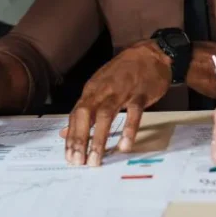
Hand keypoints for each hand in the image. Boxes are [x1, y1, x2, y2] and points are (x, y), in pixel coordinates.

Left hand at [62, 40, 171, 166]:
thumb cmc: (124, 72)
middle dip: (80, 138)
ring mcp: (121, 90)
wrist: (150, 53)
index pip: (76, 114)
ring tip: (96, 159)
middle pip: (86, 114)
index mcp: (92, 90)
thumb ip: (85, 109)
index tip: (69, 157)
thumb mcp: (101, 87)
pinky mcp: (140, 93)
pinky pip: (133, 113)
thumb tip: (65, 131)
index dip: (72, 136)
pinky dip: (128, 129)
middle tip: (79, 162)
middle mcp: (103, 90)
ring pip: (106, 115)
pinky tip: (124, 146)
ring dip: (99, 138)